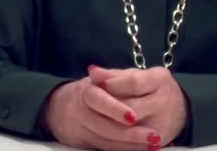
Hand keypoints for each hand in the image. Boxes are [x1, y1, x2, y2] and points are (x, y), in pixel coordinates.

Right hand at [41, 74, 162, 150]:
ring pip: (106, 141)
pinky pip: (105, 149)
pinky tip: (143, 149)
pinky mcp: (83, 143)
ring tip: (155, 143)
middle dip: (129, 133)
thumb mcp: (102, 79)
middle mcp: (80, 110)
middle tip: (155, 135)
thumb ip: (114, 77)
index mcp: (87, 91)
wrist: (61, 108)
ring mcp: (81, 129)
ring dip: (131, 145)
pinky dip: (124, 150)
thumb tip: (116, 74)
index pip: (99, 100)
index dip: (115, 109)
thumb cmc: (92, 90)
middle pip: (104, 126)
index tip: (133, 116)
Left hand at [87, 66, 187, 147]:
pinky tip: (105, 136)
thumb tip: (92, 72)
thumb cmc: (150, 88)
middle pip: (132, 107)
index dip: (112, 85)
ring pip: (131, 128)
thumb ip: (113, 75)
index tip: (96, 84)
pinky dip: (118, 141)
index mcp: (159, 79)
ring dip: (110, 126)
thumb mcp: (136, 76)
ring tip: (93, 121)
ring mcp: (163, 122)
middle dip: (109, 108)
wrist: (178, 110)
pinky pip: (135, 143)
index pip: (133, 83)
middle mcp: (164, 101)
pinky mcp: (160, 141)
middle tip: (91, 107)